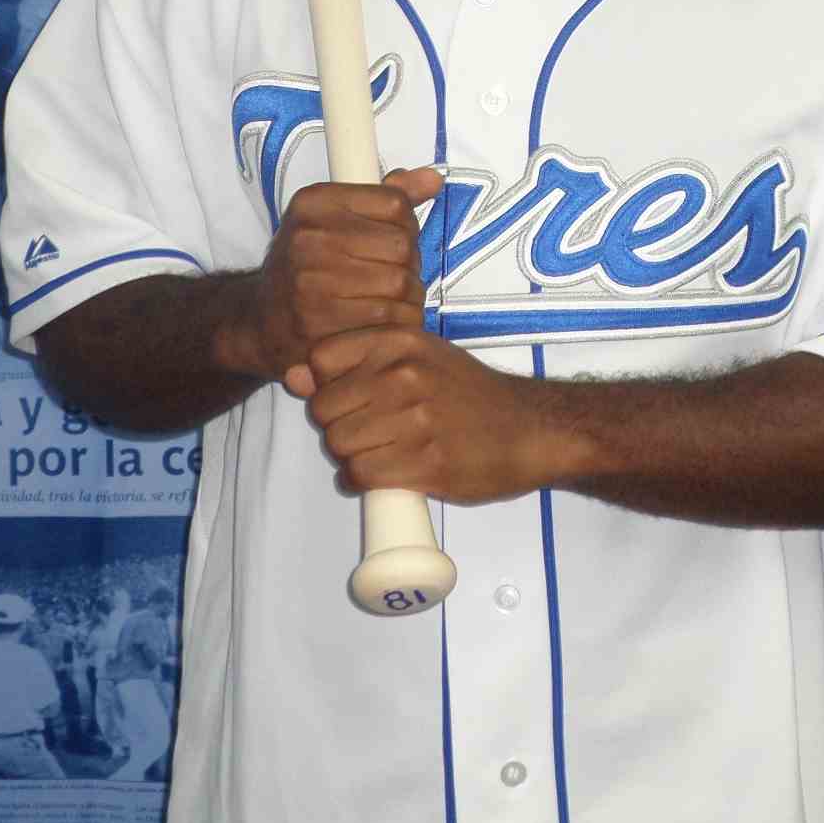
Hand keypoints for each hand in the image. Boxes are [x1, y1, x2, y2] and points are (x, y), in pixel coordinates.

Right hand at [252, 166, 439, 395]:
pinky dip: (399, 324)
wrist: (261, 319)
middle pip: (402, 246)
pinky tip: (385, 323)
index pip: (395, 204)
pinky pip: (389, 321)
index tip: (390, 240)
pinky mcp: (320, 326)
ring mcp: (310, 284)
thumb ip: (388, 198)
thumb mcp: (336, 218)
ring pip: (401, 284)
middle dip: (410, 264)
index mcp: (313, 203)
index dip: (406, 226)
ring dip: (409, 297)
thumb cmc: (308, 264)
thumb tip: (433, 179)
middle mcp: (307, 239)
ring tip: (391, 300)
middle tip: (394, 276)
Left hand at [306, 325, 554, 503]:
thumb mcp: (418, 359)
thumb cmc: (469, 394)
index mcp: (400, 340)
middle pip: (324, 409)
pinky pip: (360, 475)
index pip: (321, 361)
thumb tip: (294, 377)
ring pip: (339, 445)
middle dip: (337, 427)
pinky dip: (361, 481)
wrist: (529, 429)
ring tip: (377, 454)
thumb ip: (356, 363)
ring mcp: (414, 420)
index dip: (329, 385)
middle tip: (368, 433)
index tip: (353, 397)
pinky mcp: (424, 463)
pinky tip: (381, 474)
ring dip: (349, 458)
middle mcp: (404, 374)